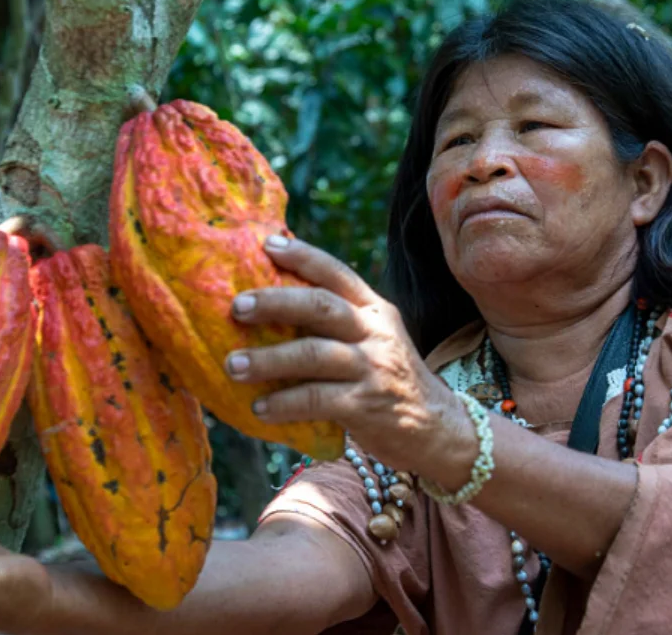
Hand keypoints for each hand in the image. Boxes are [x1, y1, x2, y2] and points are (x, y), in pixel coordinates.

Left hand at [226, 235, 472, 475]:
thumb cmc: (389, 381)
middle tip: (237, 307)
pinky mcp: (366, 405)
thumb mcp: (374, 340)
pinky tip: (260, 408)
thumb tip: (273, 305)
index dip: (302, 256)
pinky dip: (283, 403)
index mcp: (375, 310)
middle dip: (275, 302)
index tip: (267, 243)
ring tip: (233, 365)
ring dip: (268, 360)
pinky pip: (317, 399)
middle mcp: (375, 333)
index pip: (336, 273)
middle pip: (322, 306)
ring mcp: (373, 368)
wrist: (437, 428)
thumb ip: (338, 323)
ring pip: (313, 354)